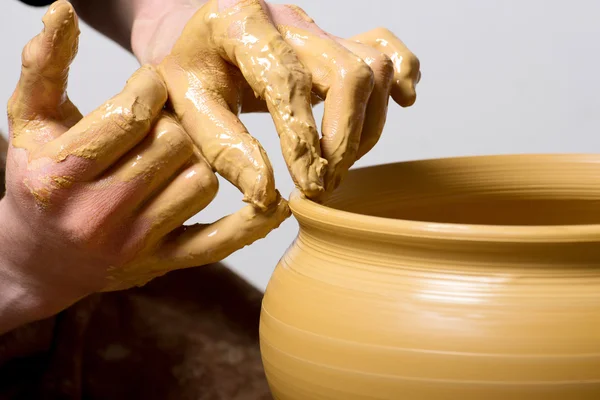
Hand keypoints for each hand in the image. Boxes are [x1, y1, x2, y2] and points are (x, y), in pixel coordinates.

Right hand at [0, 1, 288, 331]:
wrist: (40, 257)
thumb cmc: (37, 179)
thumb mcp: (29, 122)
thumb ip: (45, 66)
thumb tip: (62, 10)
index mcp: (61, 174)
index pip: (133, 115)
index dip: (150, 88)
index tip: (149, 86)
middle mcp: (98, 215)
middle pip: (175, 144)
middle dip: (172, 123)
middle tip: (160, 123)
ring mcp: (134, 244)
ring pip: (203, 181)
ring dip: (196, 159)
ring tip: (171, 158)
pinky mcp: (164, 264)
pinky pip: (222, 240)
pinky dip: (251, 221)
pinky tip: (268, 202)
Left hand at [130, 0, 420, 201]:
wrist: (192, 39)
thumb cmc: (186, 72)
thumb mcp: (186, 108)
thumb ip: (225, 149)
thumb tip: (268, 195)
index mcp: (240, 22)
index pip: (288, 83)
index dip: (304, 141)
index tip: (309, 187)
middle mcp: (288, 18)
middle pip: (349, 71)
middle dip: (345, 138)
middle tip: (325, 184)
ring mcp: (316, 27)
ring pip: (374, 65)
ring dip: (367, 125)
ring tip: (337, 162)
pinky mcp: (333, 39)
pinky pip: (384, 45)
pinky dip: (401, 76)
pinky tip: (401, 104)